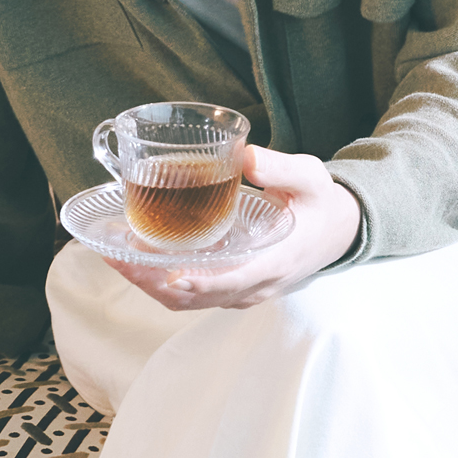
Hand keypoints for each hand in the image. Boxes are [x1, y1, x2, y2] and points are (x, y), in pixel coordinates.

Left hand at [108, 146, 360, 312]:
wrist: (339, 230)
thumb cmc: (321, 203)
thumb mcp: (311, 178)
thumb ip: (280, 168)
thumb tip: (244, 156)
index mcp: (278, 260)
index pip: (235, 280)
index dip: (200, 282)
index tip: (170, 276)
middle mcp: (259, 284)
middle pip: (200, 297)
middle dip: (155, 283)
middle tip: (119, 258)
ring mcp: (246, 291)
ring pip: (192, 301)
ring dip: (152, 285)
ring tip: (118, 258)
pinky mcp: (235, 288)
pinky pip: (195, 295)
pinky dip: (164, 283)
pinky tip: (140, 260)